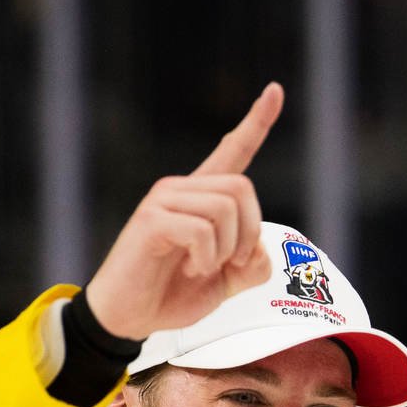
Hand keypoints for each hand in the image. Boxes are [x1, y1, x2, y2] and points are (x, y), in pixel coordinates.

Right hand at [85, 83, 282, 340]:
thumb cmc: (174, 293)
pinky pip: (202, 230)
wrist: (131, 316)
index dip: (256, 122)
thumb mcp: (226, 281)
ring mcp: (163, 201)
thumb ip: (251, 263)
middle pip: (242, 188)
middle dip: (250, 233)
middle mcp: (181, 189)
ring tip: (203, 268)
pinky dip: (207, 259)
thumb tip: (259, 250)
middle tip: (231, 263)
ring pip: (225, 209)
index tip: (275, 90)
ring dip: (227, 250)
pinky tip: (188, 268)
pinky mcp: (151, 220)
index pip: (233, 150)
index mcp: (202, 197)